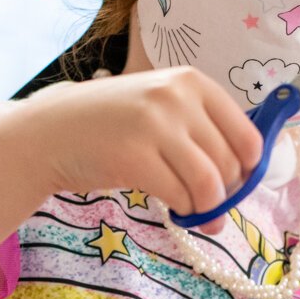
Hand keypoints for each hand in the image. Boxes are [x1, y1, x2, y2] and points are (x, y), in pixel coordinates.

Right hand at [18, 68, 264, 233]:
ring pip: (209, 183)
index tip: (237, 184)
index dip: (249, 168)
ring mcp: (155, 125)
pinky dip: (183, 212)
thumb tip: (247, 173)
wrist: (50, 132)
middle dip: (228, 195)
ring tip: (199, 217)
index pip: (247, 134)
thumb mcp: (160, 105)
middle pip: (229, 163)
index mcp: (192, 81)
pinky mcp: (134, 156)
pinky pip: (180, 196)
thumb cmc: (112, 124)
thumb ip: (200, 127)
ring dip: (209, 209)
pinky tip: (174, 211)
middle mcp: (177, 97)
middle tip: (213, 209)